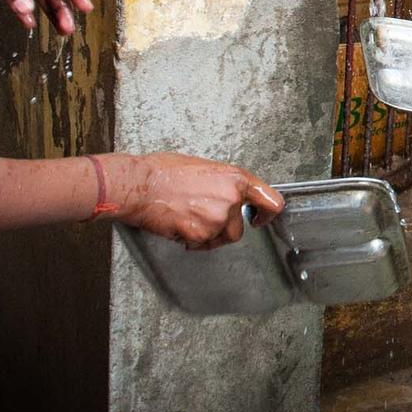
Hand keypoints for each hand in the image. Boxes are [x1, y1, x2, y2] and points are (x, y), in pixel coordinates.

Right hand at [108, 153, 284, 247]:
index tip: (260, 218)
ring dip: (208, 235)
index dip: (267, 214)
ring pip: (221, 237)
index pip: (271, 201)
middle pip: (239, 226)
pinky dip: (192, 240)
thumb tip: (229, 194)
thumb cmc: (164, 172)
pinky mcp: (201, 234)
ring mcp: (217, 218)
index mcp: (236, 178)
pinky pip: (203, 244)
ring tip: (188, 218)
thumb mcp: (204, 167)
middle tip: (203, 217)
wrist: (140, 185)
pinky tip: (179, 226)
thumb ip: (224, 183)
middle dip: (224, 227)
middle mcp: (232, 198)